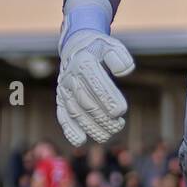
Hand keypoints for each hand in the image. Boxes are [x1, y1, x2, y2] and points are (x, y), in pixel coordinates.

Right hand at [56, 29, 134, 144]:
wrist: (75, 48)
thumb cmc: (98, 49)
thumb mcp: (111, 45)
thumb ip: (119, 56)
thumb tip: (124, 71)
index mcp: (83, 61)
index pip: (95, 82)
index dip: (107, 98)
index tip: (121, 111)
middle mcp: (70, 77)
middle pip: (86, 101)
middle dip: (103, 117)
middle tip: (119, 125)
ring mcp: (64, 90)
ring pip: (76, 112)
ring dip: (91, 127)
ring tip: (108, 135)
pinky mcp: (61, 100)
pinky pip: (63, 115)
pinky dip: (70, 129)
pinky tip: (80, 140)